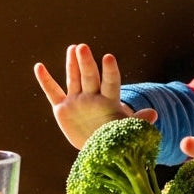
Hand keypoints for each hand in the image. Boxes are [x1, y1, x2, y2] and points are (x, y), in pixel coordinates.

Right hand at [33, 43, 154, 148]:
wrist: (97, 146)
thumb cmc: (114, 135)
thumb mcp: (126, 130)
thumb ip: (137, 121)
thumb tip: (154, 114)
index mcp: (109, 101)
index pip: (111, 82)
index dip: (110, 71)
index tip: (108, 58)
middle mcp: (93, 97)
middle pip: (90, 77)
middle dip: (87, 63)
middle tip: (83, 47)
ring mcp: (77, 101)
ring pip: (74, 79)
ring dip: (72, 64)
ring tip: (72, 48)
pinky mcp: (62, 108)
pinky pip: (53, 92)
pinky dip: (46, 81)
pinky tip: (39, 66)